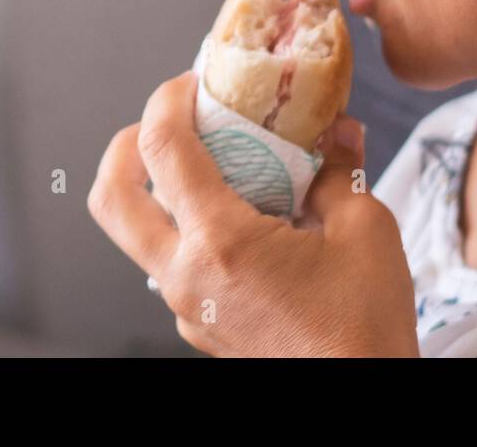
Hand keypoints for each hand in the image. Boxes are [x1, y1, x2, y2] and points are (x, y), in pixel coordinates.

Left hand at [88, 72, 419, 356]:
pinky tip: (242, 218)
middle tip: (165, 120)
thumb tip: (336, 128)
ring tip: (209, 166)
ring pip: (138, 236)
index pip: (163, 150)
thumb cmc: (363, 325)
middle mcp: (187, 277)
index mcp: (221, 243)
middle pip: (111, 199)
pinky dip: (190, 228)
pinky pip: (173, 266)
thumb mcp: (365, 229)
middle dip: (126, 146)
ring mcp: (187, 306)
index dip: (168, 100)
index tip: (191, 80)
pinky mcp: (200, 325)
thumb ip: (339, 170)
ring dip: (157, 189)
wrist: (358, 396)